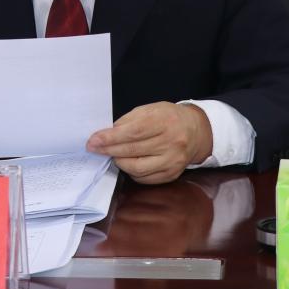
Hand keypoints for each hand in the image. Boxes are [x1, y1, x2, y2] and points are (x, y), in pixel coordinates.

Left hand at [85, 102, 212, 183]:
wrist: (195, 131)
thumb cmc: (168, 117)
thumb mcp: (150, 110)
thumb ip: (129, 121)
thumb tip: (107, 134)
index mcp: (165, 122)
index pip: (133, 132)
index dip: (111, 138)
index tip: (93, 140)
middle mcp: (171, 143)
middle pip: (133, 151)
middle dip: (109, 150)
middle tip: (94, 149)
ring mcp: (173, 161)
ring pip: (137, 168)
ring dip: (119, 162)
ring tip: (111, 155)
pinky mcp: (172, 174)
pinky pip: (145, 178)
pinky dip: (131, 172)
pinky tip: (126, 163)